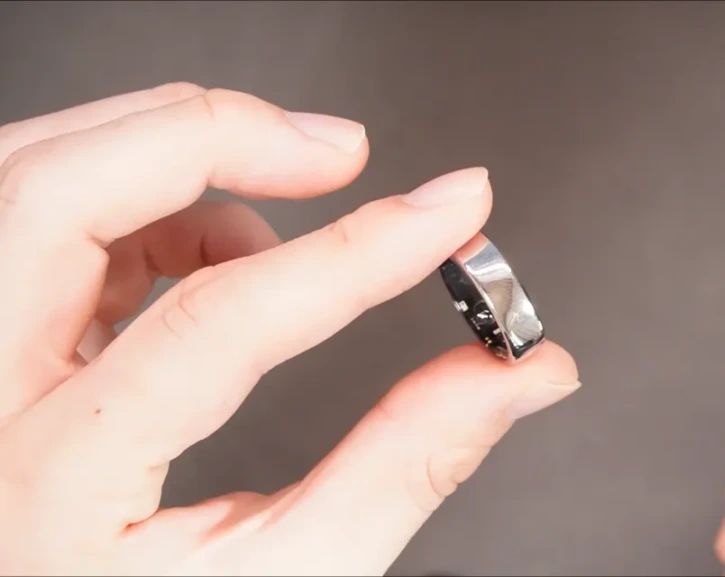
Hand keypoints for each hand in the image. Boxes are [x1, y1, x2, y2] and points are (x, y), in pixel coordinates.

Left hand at [0, 83, 578, 574]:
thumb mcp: (291, 574)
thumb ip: (404, 467)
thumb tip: (512, 379)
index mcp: (52, 490)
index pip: (212, 328)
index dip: (351, 259)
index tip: (446, 217)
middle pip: (56, 195)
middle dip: (215, 138)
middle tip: (338, 153)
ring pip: (34, 171)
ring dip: (172, 154)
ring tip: (282, 206)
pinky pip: (43, 208)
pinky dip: (147, 196)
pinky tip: (217, 245)